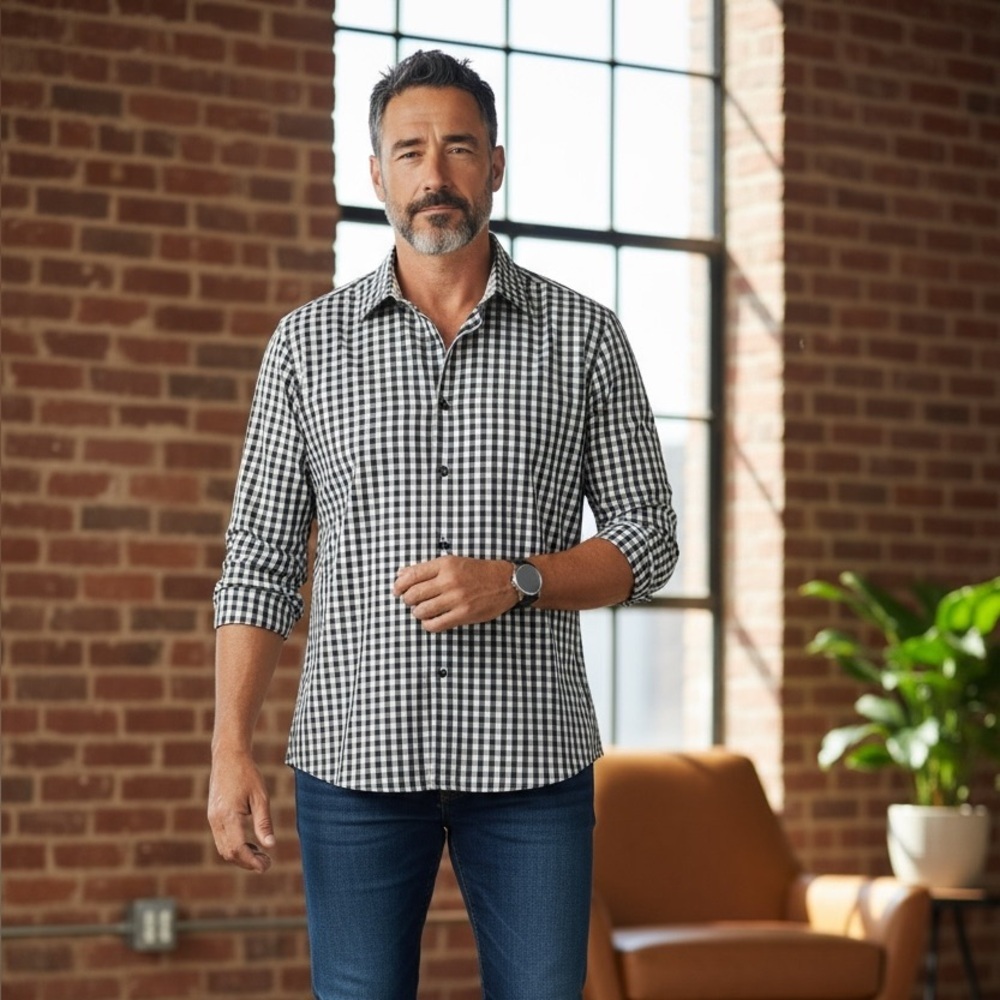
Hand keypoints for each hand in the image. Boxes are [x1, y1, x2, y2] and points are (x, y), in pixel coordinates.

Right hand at [207, 749, 275, 872]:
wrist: (228, 757)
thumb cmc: (247, 774)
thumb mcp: (261, 797)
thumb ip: (264, 823)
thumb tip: (271, 846)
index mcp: (228, 816)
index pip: (238, 849)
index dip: (251, 861)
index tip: (266, 866)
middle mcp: (216, 820)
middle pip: (229, 853)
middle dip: (247, 862)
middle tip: (267, 862)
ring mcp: (212, 818)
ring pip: (223, 848)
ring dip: (241, 855)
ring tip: (261, 854)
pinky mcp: (212, 816)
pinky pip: (221, 839)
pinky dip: (235, 846)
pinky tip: (250, 843)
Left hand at [393, 555, 517, 631]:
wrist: (506, 582)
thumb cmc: (477, 571)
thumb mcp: (453, 562)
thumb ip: (427, 568)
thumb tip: (401, 574)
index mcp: (445, 564)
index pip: (411, 575)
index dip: (399, 585)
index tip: (396, 590)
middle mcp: (449, 580)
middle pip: (413, 594)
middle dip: (407, 600)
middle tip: (410, 602)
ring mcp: (456, 598)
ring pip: (422, 610)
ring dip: (417, 613)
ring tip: (421, 611)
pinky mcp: (463, 614)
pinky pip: (435, 624)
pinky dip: (428, 624)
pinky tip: (430, 621)